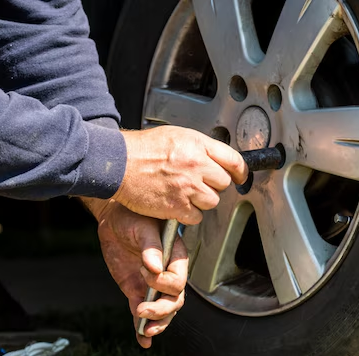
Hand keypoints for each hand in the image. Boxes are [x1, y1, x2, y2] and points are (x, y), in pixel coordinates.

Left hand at [86, 198, 187, 348]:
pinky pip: (143, 314)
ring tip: (146, 331)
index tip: (144, 270)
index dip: (163, 282)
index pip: (178, 280)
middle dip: (161, 310)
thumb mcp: (142, 227)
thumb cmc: (134, 216)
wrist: (114, 219)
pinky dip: (142, 328)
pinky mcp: (136, 291)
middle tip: (142, 309)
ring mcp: (152, 286)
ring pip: (163, 312)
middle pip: (174, 301)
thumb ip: (151, 247)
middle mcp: (168, 274)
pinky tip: (142, 342)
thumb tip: (154, 267)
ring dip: (157, 323)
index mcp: (176, 257)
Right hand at [114, 126, 247, 224]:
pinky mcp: (176, 206)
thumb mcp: (176, 135)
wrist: (119, 164)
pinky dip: (188, 214)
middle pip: (223, 183)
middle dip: (213, 185)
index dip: (240, 171)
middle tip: (196, 183)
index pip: (234, 160)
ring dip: (201, 201)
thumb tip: (217, 158)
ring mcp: (187, 187)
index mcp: (197, 145)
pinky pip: (196, 217)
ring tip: (184, 193)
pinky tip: (176, 204)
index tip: (239, 176)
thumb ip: (200, 147)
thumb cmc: (142, 149)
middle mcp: (196, 165)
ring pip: (212, 201)